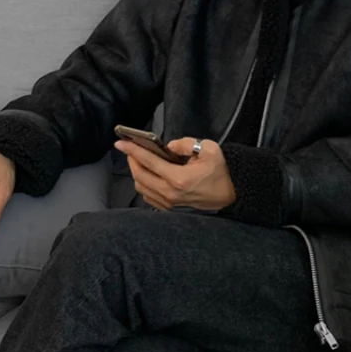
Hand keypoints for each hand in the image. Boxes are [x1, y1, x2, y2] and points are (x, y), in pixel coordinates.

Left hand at [114, 137, 235, 211]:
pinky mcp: (170, 209)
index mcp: (178, 178)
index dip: (132, 150)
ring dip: (136, 173)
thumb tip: (168, 147)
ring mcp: (169, 203)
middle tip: (130, 149)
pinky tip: (148, 175)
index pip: (148, 161)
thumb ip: (185, 144)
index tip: (120, 142)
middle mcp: (169, 193)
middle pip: (139, 176)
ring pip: (141, 188)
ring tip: (139, 161)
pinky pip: (148, 196)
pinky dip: (144, 184)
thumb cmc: (220, 171)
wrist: (230, 196)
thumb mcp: (209, 149)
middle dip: (131, 160)